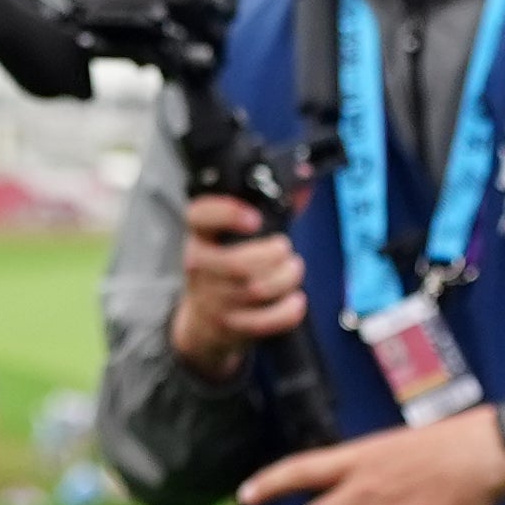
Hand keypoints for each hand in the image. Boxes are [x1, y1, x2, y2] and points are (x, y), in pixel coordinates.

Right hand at [168, 192, 307, 381]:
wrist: (204, 322)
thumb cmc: (226, 269)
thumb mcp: (233, 237)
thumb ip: (271, 207)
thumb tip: (305, 179)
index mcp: (200, 237)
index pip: (199, 217)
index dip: (226, 213)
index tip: (254, 218)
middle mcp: (200, 267)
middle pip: (236, 263)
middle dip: (272, 255)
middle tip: (284, 249)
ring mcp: (214, 300)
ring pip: (255, 291)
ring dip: (285, 278)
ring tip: (293, 269)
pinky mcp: (232, 326)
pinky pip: (264, 321)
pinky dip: (288, 311)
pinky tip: (296, 300)